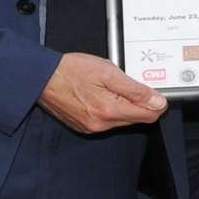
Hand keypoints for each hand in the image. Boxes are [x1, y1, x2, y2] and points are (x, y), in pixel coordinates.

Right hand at [38, 52, 166, 132]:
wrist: (41, 77)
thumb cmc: (71, 70)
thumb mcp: (109, 72)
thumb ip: (135, 90)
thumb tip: (157, 101)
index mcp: (109, 110)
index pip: (148, 116)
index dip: (156, 103)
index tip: (156, 92)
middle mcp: (101, 124)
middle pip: (136, 119)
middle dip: (139, 103)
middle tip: (130, 83)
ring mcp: (92, 127)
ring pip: (122, 120)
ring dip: (124, 105)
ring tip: (111, 86)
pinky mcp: (84, 126)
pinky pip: (107, 121)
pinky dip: (110, 109)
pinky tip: (101, 94)